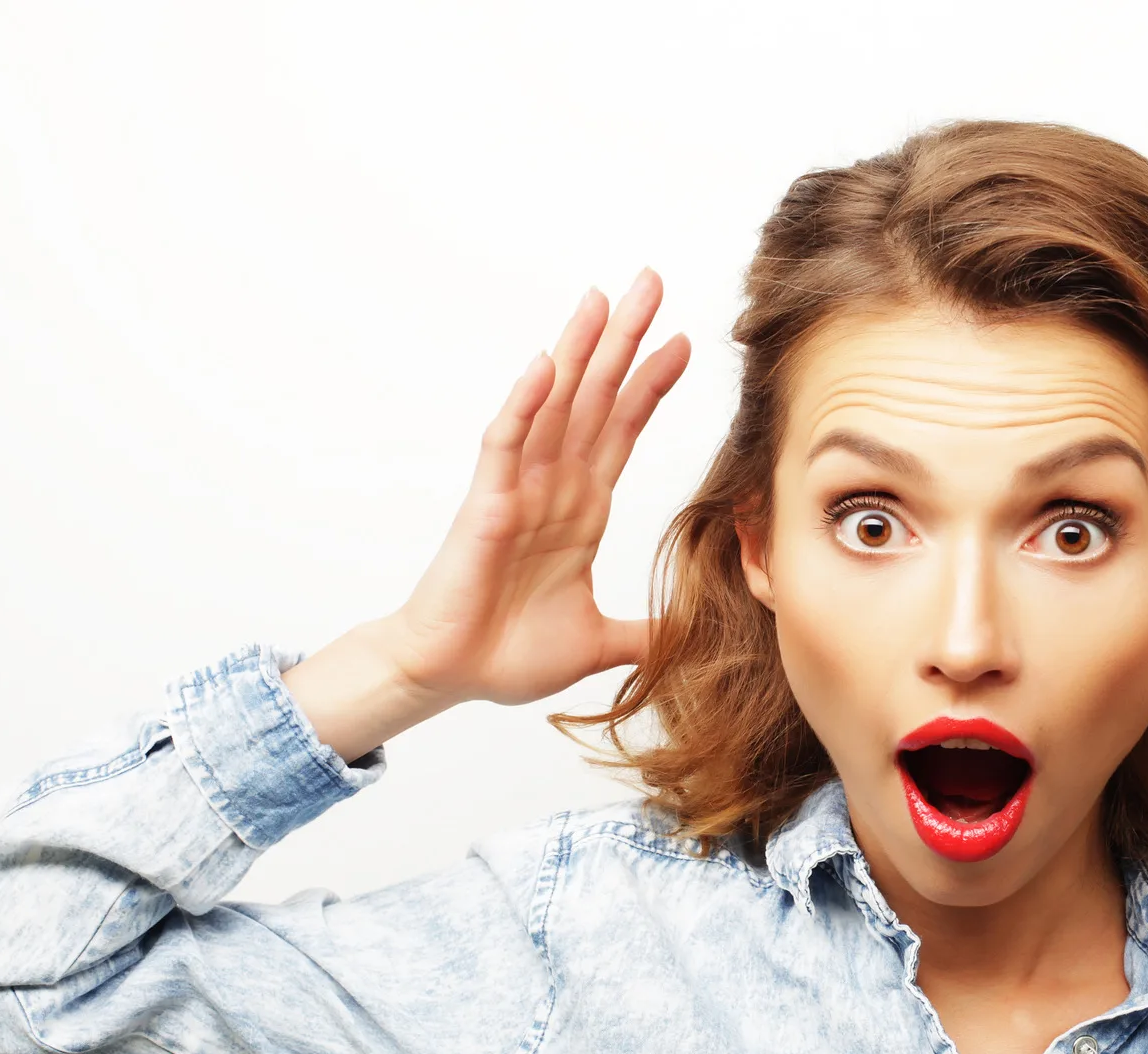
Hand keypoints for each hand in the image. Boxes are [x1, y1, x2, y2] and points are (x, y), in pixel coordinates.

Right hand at [282, 272, 688, 760]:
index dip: (651, 385)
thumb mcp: (603, 642)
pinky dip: (525, 404)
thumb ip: (648, 632)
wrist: (453, 677)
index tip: (686, 341)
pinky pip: (506, 444)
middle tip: (649, 281)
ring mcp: (520, 490)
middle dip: (623, 341)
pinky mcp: (487, 505)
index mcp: (582, 510)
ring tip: (601, 297)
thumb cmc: (509, 654)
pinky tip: (546, 365)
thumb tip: (695, 636)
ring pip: (554, 405)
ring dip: (577, 351)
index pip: (623, 431)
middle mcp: (554, 487)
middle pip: (595, 398)